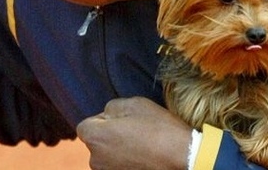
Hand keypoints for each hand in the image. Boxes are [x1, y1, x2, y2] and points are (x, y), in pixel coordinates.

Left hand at [77, 97, 191, 169]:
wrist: (181, 156)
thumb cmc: (157, 127)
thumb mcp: (133, 103)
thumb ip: (111, 107)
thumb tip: (106, 115)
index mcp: (95, 137)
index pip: (85, 126)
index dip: (102, 120)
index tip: (121, 120)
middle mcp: (95, 160)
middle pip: (96, 142)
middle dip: (109, 136)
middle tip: (133, 131)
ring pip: (107, 157)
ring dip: (118, 151)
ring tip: (141, 146)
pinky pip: (118, 167)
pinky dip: (126, 163)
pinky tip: (144, 157)